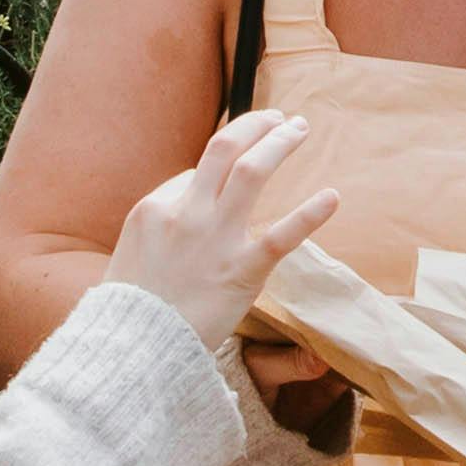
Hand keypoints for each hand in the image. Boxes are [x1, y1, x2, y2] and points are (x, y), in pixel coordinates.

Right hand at [109, 108, 339, 342]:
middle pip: (224, 148)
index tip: (235, 173)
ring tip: (299, 128)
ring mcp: (214, 239)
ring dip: (279, 142)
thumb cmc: (132, 309)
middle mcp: (185, 213)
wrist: (133, 348)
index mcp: (154, 208)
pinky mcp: (241, 271)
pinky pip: (281, 235)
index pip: (196, 173)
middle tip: (278, 117)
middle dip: (254, 125)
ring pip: (251, 171)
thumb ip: (161, 223)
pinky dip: (310, 213)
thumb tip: (189, 193)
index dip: (219, 169)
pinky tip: (333, 197)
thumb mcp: (132, 251)